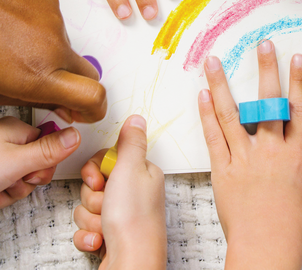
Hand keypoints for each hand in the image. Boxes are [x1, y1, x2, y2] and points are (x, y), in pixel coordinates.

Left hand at [0, 0, 105, 122]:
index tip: (87, 111)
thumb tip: (63, 106)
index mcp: (37, 75)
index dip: (94, 109)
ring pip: (68, 47)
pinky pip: (56, 22)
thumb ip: (35, 100)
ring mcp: (53, 19)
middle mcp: (52, 46)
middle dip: (75, 82)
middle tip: (51, 83)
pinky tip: (15, 27)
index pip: (93, 96)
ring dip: (51, 52)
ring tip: (16, 46)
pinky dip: (41, 29)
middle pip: (88, 73)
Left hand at [0, 116, 79, 207]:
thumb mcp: (16, 161)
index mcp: (17, 130)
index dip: (45, 164)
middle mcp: (10, 142)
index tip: (32, 170)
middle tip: (12, 180)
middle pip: (40, 165)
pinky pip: (11, 189)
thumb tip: (76, 135)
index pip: (51, 146)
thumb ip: (49, 150)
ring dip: (13, 191)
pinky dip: (2, 197)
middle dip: (27, 181)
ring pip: (25, 181)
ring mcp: (3, 161)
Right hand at [73, 115, 165, 269]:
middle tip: (106, 203)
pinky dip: (90, 236)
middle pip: (95, 183)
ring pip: (89, 206)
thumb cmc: (134, 219)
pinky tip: (102, 240)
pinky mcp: (112, 234)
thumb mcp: (130, 169)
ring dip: (91, 217)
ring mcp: (123, 214)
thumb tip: (136, 119)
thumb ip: (130, 142)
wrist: (131, 263)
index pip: (108, 159)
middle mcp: (134, 192)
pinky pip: (87, 228)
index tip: (99, 179)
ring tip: (106, 225)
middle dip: (93, 196)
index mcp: (142, 173)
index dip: (96, 169)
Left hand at [199, 41, 301, 269]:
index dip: (298, 81)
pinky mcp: (223, 169)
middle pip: (268, 102)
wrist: (266, 249)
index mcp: (296, 155)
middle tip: (263, 44)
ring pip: (232, 114)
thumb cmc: (295, 231)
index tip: (296, 57)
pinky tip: (201, 95)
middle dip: (266, 70)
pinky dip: (207, 115)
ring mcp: (243, 157)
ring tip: (213, 61)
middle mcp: (270, 149)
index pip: (298, 109)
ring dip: (222, 85)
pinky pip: (213, 137)